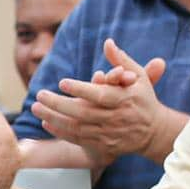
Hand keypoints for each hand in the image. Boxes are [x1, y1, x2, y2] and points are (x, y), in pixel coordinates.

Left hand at [32, 38, 180, 165]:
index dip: (81, 89)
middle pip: (83, 113)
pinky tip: (46, 122)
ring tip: (36, 107)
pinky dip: (61, 132)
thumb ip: (121, 60)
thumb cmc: (143, 99)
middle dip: (59, 104)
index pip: (100, 95)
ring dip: (55, 118)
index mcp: (124, 100)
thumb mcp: (138, 77)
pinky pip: (78, 140)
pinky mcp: (103, 146)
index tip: (62, 82)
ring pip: (77, 128)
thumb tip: (108, 42)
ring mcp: (109, 134)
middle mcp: (116, 118)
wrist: (153, 132)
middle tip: (40, 94)